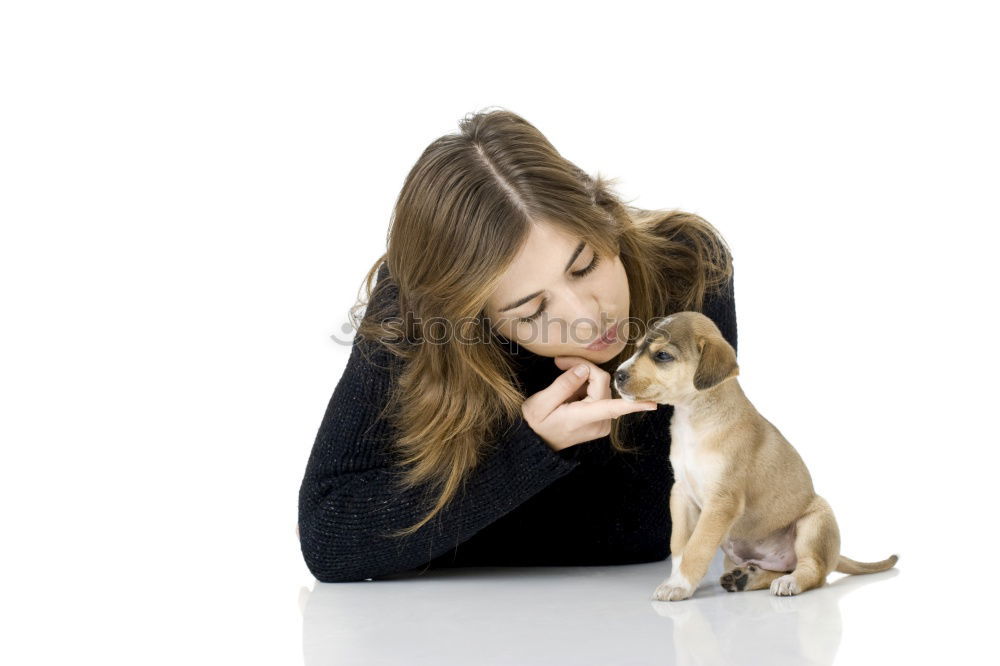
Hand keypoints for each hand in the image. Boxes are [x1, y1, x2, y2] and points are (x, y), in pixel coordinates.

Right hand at [521, 356, 658, 451]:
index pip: (612, 407)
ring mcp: (601, 423)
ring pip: (600, 387)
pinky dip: (584, 387)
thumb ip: (564, 384)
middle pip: (601, 383)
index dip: (634, 404)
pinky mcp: (600, 420)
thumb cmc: (535, 424)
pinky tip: (569, 391)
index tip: (653, 403)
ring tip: (560, 378)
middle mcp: (598, 422)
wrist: (535, 443)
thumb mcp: (541, 403)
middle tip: (559, 363)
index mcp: (583, 418)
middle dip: (583, 369)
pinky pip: (598, 394)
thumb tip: (583, 369)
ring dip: (582, 378)